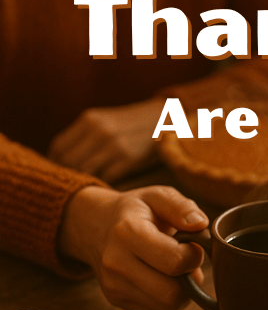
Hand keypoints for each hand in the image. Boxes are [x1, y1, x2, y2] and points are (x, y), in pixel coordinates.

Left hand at [48, 98, 164, 182]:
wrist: (169, 118)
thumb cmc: (137, 125)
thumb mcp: (109, 121)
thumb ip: (89, 136)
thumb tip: (66, 160)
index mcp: (90, 119)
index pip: (59, 147)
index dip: (57, 164)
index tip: (63, 174)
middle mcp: (98, 131)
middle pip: (68, 161)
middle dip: (69, 175)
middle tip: (76, 186)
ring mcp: (113, 145)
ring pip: (85, 171)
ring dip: (86, 182)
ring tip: (90, 190)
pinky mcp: (128, 158)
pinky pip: (105, 178)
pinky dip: (104, 184)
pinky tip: (108, 188)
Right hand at [58, 185, 207, 309]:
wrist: (95, 225)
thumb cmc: (136, 210)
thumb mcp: (158, 196)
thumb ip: (182, 207)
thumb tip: (200, 224)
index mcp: (127, 232)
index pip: (175, 261)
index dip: (194, 255)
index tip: (192, 244)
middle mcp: (116, 263)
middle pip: (172, 293)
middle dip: (190, 277)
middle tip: (187, 260)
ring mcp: (113, 285)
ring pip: (168, 306)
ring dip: (183, 290)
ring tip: (176, 269)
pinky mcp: (116, 300)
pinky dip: (170, 297)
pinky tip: (164, 277)